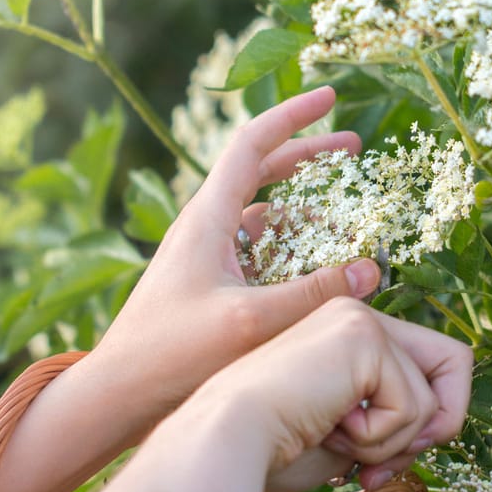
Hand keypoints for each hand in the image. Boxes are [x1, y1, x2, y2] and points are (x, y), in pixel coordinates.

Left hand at [83, 87, 382, 421]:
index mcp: (207, 217)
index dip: (294, 115)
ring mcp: (206, 256)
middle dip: (310, 155)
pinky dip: (291, 253)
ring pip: (265, 217)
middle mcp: (205, 227)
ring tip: (351, 231)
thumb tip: (373, 268)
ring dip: (307, 215)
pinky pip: (258, 254)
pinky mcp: (209, 286)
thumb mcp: (252, 322)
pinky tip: (319, 275)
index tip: (331, 96)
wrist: (117, 395)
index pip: (253, 143)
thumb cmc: (171, 356)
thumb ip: (315, 294)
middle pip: (263, 170)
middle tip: (356, 148)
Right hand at [194, 297, 472, 491]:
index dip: (423, 425)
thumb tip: (444, 424)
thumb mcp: (349, 438)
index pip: (431, 368)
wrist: (225, 444)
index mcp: (347, 336)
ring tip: (335, 439)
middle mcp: (357, 315)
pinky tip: (331, 428)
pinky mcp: (363, 336)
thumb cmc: (270, 450)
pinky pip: (413, 407)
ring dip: (390, 445)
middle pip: (455, 365)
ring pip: (431, 400)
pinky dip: (379, 439)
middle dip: (430, 430)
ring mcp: (360, 319)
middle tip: (377, 467)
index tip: (374, 469)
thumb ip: (394, 422)